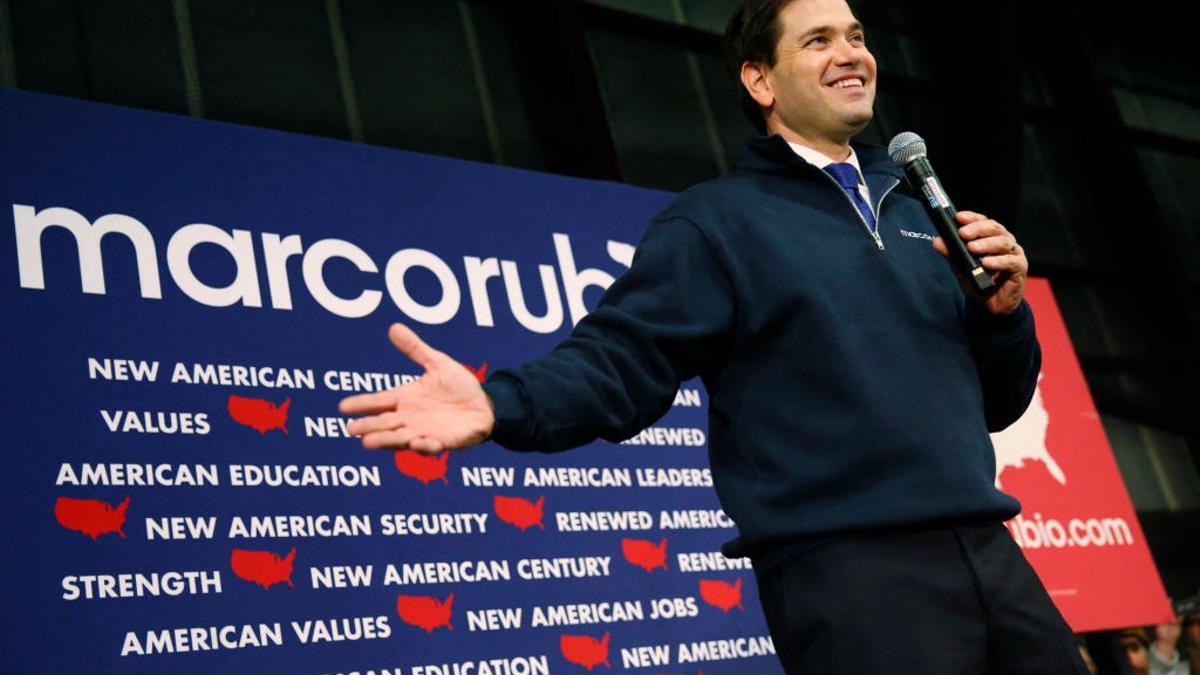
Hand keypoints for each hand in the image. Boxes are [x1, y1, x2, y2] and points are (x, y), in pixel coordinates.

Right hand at [339, 324, 494, 453]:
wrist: (485, 404)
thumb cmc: (459, 386)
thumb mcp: (437, 364)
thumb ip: (416, 349)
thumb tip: (394, 327)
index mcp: (405, 398)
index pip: (378, 401)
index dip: (362, 404)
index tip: (343, 407)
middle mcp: (409, 417)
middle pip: (383, 423)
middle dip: (368, 426)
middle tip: (351, 429)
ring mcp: (423, 431)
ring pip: (399, 438)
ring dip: (386, 441)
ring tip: (369, 442)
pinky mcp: (442, 442)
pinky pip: (430, 447)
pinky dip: (423, 446)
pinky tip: (416, 443)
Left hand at [933, 211, 1026, 314]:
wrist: (991, 304)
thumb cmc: (979, 281)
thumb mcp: (961, 267)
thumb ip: (951, 253)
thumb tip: (937, 241)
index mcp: (991, 237)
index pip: (983, 221)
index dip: (972, 218)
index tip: (959, 217)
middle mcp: (1004, 241)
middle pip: (994, 228)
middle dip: (977, 229)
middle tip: (963, 233)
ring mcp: (1014, 254)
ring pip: (1003, 243)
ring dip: (986, 244)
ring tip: (972, 248)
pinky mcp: (1019, 268)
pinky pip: (1010, 262)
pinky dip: (998, 261)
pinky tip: (986, 263)